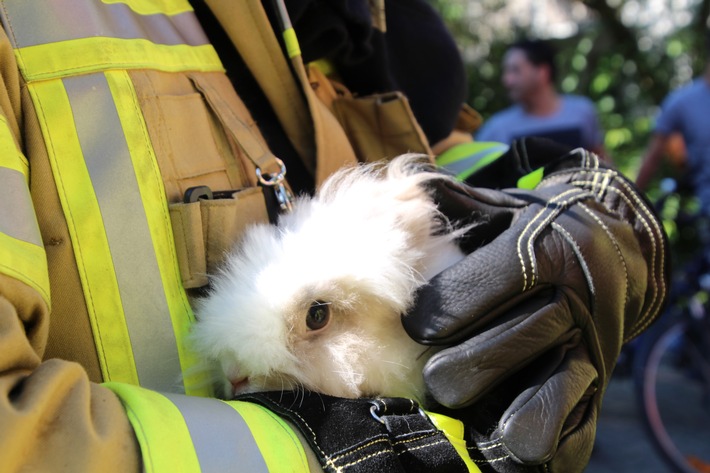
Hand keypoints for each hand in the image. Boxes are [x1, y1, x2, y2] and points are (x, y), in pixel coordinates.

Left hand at [405, 139, 668, 471]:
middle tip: (435, 372)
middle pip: (489, 357)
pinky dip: (533, 442)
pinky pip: (568, 436)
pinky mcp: (599, 390)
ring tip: (468, 411)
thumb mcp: (501, 204)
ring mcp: (590, 353)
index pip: (471, 295)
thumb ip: (450, 201)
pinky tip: (502, 433)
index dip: (432, 315)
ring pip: (536, 408)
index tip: (415, 325)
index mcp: (545, 251)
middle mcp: (573, 303)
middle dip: (448, 373)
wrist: (621, 251)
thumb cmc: (540, 227)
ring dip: (490, 420)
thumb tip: (398, 190)